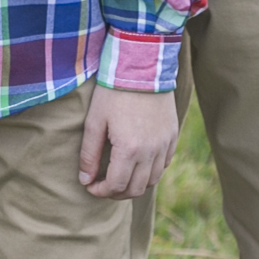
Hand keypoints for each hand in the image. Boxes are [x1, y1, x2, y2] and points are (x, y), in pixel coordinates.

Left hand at [78, 82, 179, 199]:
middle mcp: (150, 152)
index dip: (101, 191)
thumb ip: (89, 154)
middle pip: (135, 189)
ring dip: (135, 184)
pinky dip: (151, 171)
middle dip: (117, 192)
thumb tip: (85, 180)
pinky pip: (164, 164)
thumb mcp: (95, 121)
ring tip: (120, 177)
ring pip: (152, 180)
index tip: (90, 186)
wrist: (142, 66)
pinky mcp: (172, 135)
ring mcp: (164, 144)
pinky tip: (138, 163)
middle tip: (103, 185)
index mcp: (129, 149)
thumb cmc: (113, 91)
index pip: (116, 186)